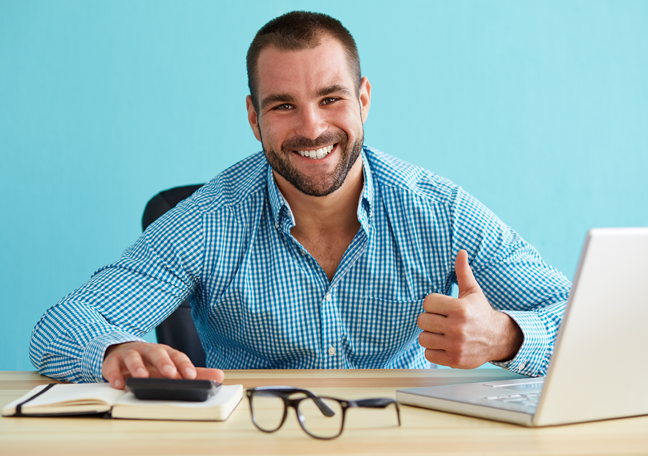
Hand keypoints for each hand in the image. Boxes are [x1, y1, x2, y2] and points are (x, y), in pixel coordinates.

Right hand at [102, 341, 224, 389]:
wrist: (120, 353)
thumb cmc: (150, 363)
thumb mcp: (171, 367)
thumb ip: (193, 374)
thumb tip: (219, 377)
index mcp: (165, 352)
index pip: (177, 356)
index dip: (184, 365)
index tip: (191, 376)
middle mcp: (148, 351)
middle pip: (157, 352)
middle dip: (164, 363)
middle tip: (170, 374)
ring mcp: (129, 354)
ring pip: (134, 357)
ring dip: (137, 367)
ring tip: (141, 378)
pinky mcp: (112, 361)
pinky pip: (111, 366)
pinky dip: (114, 375)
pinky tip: (118, 384)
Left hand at [417, 250, 522, 367]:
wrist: (499, 338)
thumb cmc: (480, 312)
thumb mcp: (473, 291)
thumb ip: (463, 272)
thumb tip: (461, 252)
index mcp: (460, 308)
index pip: (427, 302)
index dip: (433, 303)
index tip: (442, 307)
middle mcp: (458, 327)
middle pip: (422, 320)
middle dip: (430, 319)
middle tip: (441, 320)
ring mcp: (456, 345)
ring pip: (423, 338)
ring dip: (430, 335)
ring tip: (442, 333)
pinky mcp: (455, 360)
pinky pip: (429, 355)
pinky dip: (434, 351)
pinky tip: (444, 344)